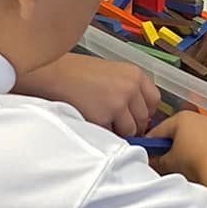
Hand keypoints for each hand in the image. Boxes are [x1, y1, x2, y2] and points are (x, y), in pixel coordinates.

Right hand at [27, 55, 157, 135]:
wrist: (52, 74)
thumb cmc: (74, 72)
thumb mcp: (109, 72)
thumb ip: (126, 88)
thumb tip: (136, 112)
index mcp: (134, 74)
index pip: (154, 100)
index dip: (144, 111)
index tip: (135, 117)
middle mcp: (130, 87)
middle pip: (143, 118)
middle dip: (131, 124)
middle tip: (114, 123)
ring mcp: (119, 103)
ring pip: (130, 130)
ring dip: (117, 131)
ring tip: (99, 120)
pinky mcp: (104, 117)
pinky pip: (111, 135)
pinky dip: (103, 133)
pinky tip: (90, 121)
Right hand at [151, 108, 206, 182]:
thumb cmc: (192, 161)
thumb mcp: (167, 163)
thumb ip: (156, 161)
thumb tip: (151, 162)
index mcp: (182, 118)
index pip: (158, 130)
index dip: (150, 145)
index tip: (146, 156)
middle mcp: (200, 118)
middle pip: (178, 133)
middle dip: (170, 147)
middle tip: (163, 163)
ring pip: (196, 139)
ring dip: (188, 150)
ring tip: (184, 168)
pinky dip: (205, 154)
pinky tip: (203, 167)